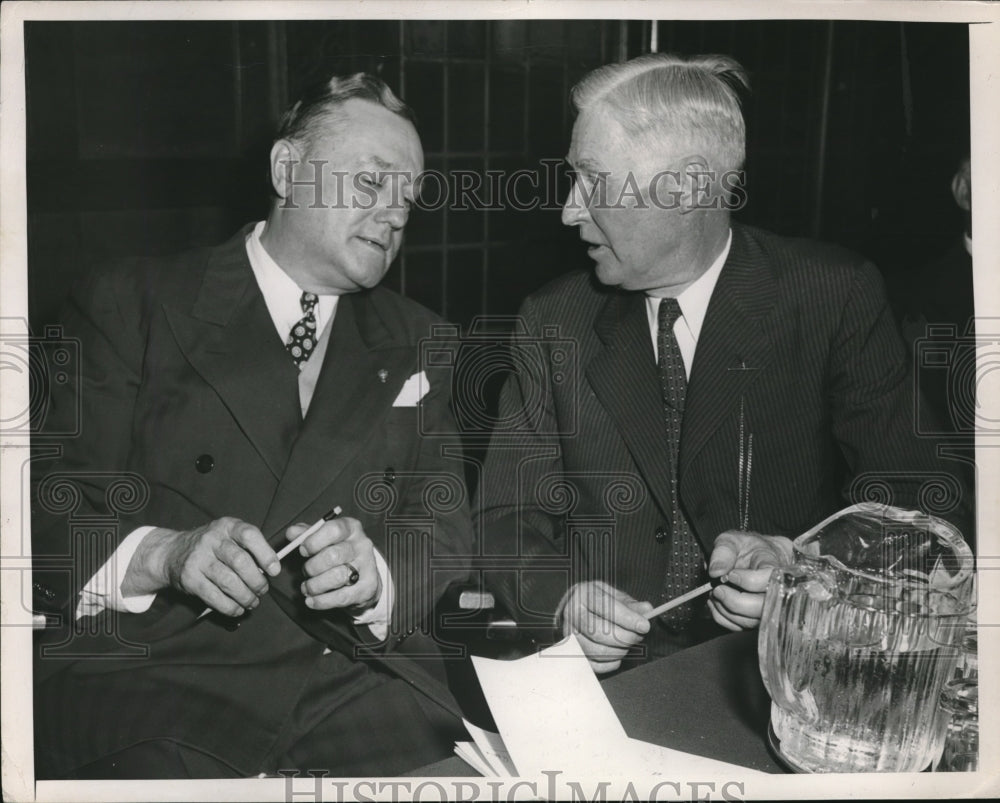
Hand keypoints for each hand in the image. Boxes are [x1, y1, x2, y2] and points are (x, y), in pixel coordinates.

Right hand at [123, 517, 279, 616]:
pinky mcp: (189, 578)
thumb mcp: (229, 537)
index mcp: (227, 526)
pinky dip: (230, 607)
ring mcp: (198, 558)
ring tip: (252, 602)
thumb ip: (249, 548)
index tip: (275, 571)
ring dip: (245, 596)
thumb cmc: (211, 547)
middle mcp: (211, 539)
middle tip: (262, 591)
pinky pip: (214, 596)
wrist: (172, 552)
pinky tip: (238, 609)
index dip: (266, 554)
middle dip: (257, 581)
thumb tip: (271, 570)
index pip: (249, 535)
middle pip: (240, 561)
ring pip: (228, 582)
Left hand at [289, 516, 380, 611]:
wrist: (364, 577)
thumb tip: (292, 532)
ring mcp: (367, 567)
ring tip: (307, 588)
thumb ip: (306, 534)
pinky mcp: (367, 588)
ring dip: (315, 585)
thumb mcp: (324, 539)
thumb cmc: (339, 554)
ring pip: (337, 577)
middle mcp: (362, 545)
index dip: (314, 541)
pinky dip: (321, 601)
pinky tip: (312, 601)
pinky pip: (341, 597)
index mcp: (351, 528)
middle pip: (333, 555)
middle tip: (305, 572)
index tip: (303, 551)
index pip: (333, 530)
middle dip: (312, 567)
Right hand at [559, 581, 652, 673]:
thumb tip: (647, 610)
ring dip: (620, 650)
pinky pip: (595, 665)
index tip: (644, 625)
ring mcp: (569, 636)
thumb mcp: (613, 595)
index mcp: (583, 595)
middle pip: (601, 633)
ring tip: (628, 643)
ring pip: (598, 651)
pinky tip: (617, 653)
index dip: (628, 619)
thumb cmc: (595, 602)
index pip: (607, 608)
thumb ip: (631, 604)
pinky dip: (611, 663)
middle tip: (639, 635)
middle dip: (626, 637)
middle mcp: (572, 615)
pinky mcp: (572, 653)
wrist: (573, 608)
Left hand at [707, 530, 793, 630]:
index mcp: (777, 568)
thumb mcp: (733, 540)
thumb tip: (716, 571)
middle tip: (718, 589)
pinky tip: (716, 602)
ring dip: (726, 610)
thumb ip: (724, 551)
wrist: (758, 557)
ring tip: (715, 592)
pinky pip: (740, 627)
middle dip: (734, 601)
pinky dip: (722, 617)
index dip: (748, 581)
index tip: (731, 574)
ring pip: (750, 621)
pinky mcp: (757, 619)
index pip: (771, 581)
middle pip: (762, 608)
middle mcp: (778, 592)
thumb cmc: (748, 548)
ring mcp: (769, 609)